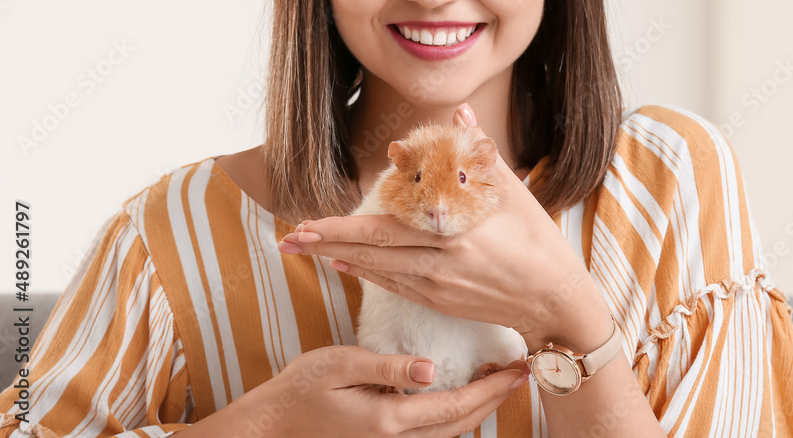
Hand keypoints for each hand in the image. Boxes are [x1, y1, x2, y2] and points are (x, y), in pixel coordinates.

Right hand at [238, 345, 527, 436]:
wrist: (269, 428)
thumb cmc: (300, 390)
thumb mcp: (340, 365)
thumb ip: (386, 367)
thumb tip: (432, 368)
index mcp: (389, 421)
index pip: (456, 406)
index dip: (492, 388)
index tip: (519, 369)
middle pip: (461, 425)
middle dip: (494, 399)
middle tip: (520, 371)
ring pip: (450, 436)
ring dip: (478, 409)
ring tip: (498, 379)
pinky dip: (455, 420)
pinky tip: (462, 398)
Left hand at [277, 103, 613, 351]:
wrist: (555, 299)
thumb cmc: (538, 240)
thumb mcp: (512, 191)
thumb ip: (478, 151)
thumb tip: (460, 112)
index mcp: (457, 228)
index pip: (388, 225)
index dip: (344, 226)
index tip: (309, 220)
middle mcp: (441, 259)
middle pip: (372, 250)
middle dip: (326, 244)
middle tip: (288, 238)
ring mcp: (438, 285)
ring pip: (378, 270)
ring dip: (338, 258)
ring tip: (304, 249)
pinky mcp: (440, 301)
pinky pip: (394, 286)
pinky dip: (367, 274)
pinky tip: (346, 265)